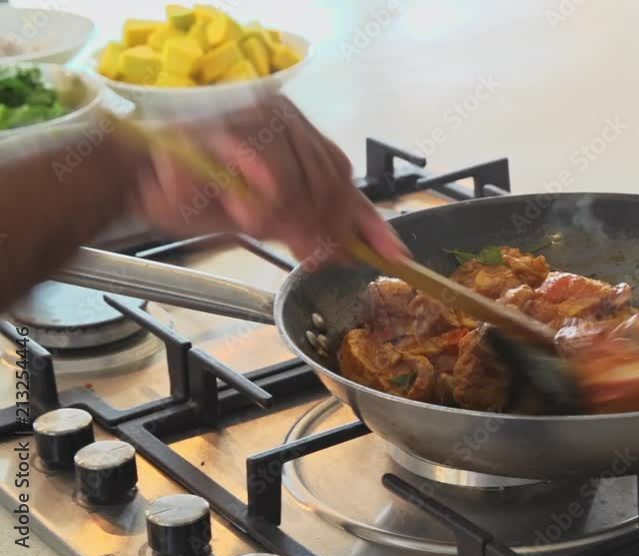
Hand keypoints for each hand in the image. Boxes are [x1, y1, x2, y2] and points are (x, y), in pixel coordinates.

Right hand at [131, 94, 408, 265]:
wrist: (147, 182)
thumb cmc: (208, 197)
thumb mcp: (271, 219)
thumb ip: (310, 229)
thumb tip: (349, 251)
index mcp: (302, 138)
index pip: (346, 182)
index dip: (371, 222)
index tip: (396, 255)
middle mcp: (288, 121)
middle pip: (331, 184)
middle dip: (326, 231)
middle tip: (314, 257)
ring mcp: (259, 120)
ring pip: (301, 183)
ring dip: (285, 219)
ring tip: (260, 228)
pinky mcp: (228, 129)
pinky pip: (264, 173)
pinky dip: (257, 201)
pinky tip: (245, 212)